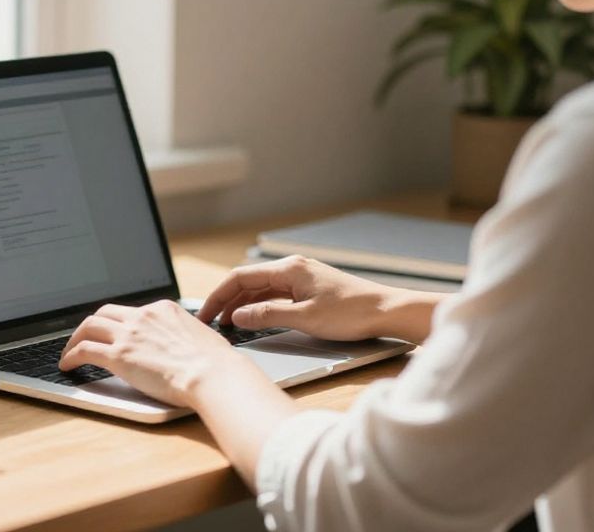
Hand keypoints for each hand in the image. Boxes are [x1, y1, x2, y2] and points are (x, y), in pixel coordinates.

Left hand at [58, 300, 248, 406]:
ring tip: (69, 351)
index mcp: (164, 309)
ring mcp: (129, 334)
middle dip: (91, 325)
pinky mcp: (118, 355)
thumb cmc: (215, 364)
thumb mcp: (200, 336)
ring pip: (89, 326)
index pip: (131, 310)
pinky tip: (67, 365)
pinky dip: (70, 355)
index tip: (113, 333)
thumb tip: (182, 345)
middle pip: (105, 313)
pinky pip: (84, 350)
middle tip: (84, 337)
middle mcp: (143, 316)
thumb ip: (183, 335)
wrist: (212, 375)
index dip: (118, 322)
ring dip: (75, 338)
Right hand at [197, 256, 441, 343]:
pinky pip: (275, 295)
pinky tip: (253, 319)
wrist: (388, 311)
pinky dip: (260, 306)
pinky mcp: (309, 289)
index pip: (241, 278)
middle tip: (210, 323)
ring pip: (261, 289)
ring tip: (227, 325)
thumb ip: (268, 315)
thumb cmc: (352, 313)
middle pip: (248, 282)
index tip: (205, 315)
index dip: (219, 296)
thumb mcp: (305, 318)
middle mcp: (293, 268)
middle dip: (226, 301)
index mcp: (289, 269)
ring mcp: (301, 278)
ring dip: (242, 305)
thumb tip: (238, 316)